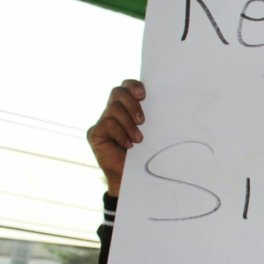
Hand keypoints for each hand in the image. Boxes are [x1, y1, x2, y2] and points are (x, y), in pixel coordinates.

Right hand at [87, 79, 145, 196]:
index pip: (126, 86)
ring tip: (139, 139)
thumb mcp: (152, 132)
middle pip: (117, 92)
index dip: (133, 86)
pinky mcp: (95, 134)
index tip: (144, 95)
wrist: (133, 177)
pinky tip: (128, 145)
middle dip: (132, 103)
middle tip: (143, 121)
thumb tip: (168, 103)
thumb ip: (152, 117)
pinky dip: (120, 134)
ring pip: (113, 109)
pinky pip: (107, 125)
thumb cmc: (146, 153)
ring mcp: (103, 122)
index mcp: (128, 107)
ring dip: (128, 123)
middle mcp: (113, 111)